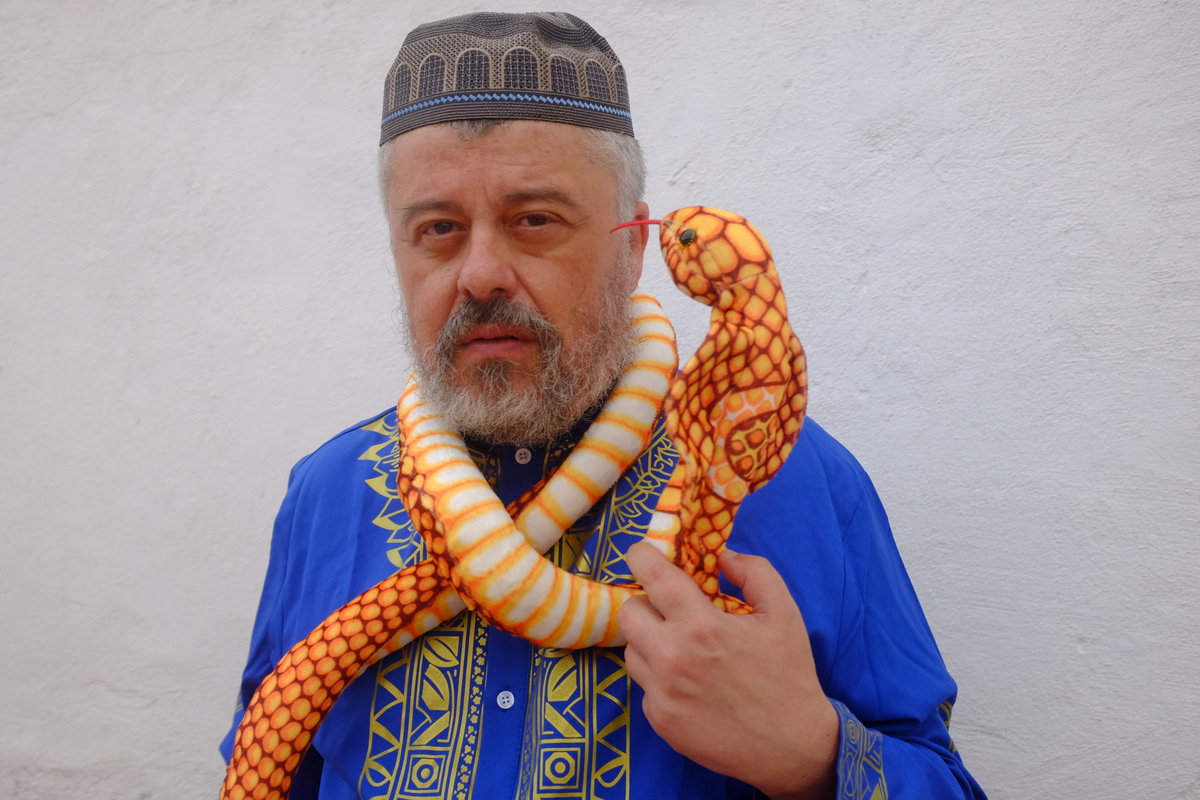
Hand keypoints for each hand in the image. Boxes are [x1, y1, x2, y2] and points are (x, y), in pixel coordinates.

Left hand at [618, 541, 838, 799]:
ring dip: (650, 641)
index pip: (653, 578)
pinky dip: (660, 677)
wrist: (793, 747)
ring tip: (682, 648)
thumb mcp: (784, 613)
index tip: (640, 553)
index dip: (641, 557)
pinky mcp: (659, 720)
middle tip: (669, 609)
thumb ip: (754, 572)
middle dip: (647, 603)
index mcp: (703, 626)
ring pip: (632, 649)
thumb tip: (722, 555)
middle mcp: (673, 657)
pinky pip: (644, 685)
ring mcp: (662, 692)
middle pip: (630, 612)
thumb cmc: (790, 675)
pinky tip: (689, 683)